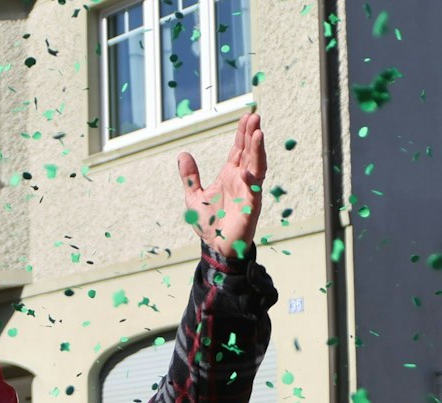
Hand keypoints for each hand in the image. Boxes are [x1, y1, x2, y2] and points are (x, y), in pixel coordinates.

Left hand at [178, 111, 266, 260]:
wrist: (216, 246)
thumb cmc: (209, 224)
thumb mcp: (194, 196)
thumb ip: (190, 176)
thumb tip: (183, 154)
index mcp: (229, 175)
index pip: (238, 149)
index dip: (242, 133)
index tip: (246, 116)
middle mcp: (241, 179)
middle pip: (249, 152)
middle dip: (252, 134)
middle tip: (255, 116)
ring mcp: (248, 191)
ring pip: (256, 165)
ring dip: (258, 150)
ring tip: (258, 132)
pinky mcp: (251, 205)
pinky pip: (254, 189)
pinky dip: (252, 178)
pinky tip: (248, 169)